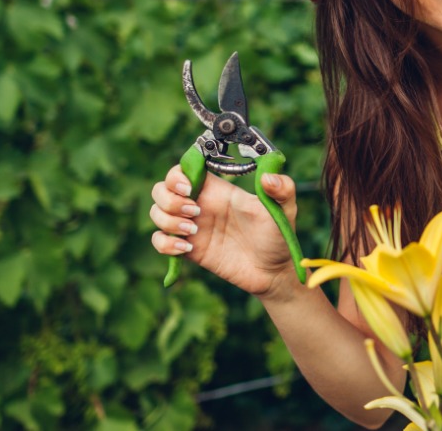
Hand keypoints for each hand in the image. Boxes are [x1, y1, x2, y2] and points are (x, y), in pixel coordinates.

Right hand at [150, 165, 301, 298]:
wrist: (274, 271)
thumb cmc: (279, 235)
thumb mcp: (284, 209)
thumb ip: (283, 189)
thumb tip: (269, 177)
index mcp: (218, 190)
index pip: (184, 169)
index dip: (178, 173)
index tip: (189, 186)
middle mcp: (200, 205)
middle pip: (162, 189)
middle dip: (168, 197)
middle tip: (194, 210)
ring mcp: (192, 227)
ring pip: (157, 213)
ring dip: (167, 219)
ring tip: (192, 230)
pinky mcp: (188, 250)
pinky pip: (159, 242)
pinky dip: (165, 243)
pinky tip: (187, 248)